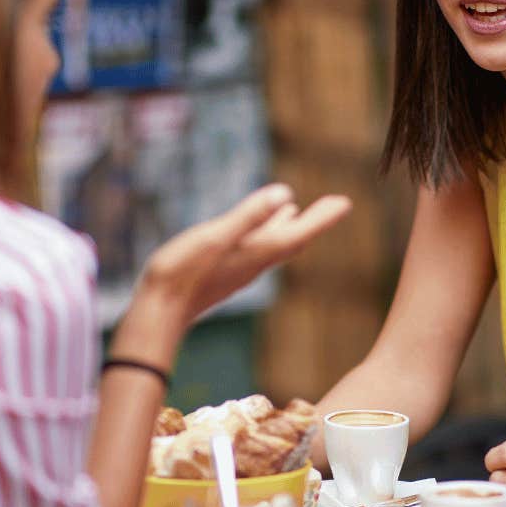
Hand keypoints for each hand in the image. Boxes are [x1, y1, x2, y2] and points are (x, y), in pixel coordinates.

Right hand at [116, 184, 351, 358]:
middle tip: (336, 204)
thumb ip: (248, 217)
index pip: (299, 233)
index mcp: (257, 252)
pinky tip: (257, 231)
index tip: (346, 203)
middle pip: (294, 239)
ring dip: (291, 227)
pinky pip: (256, 250)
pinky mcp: (224, 271)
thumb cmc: (182, 273)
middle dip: (315, 221)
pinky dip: (266, 234)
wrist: (159, 312)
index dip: (323, 217)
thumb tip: (285, 194)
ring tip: (299, 211)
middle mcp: (254, 262)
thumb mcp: (214, 237)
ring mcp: (239, 269)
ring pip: (275, 246)